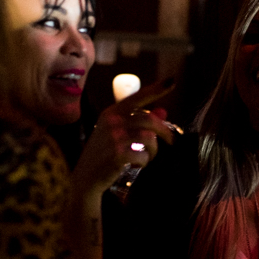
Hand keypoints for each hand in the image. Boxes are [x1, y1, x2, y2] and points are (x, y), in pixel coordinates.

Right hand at [72, 78, 175, 197]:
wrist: (85, 178)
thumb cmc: (103, 154)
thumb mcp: (118, 134)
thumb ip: (139, 122)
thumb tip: (163, 112)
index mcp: (111, 112)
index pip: (138, 97)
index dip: (156, 89)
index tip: (172, 81)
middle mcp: (112, 121)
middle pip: (149, 120)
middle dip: (164, 131)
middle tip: (170, 141)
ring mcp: (114, 137)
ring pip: (149, 138)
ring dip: (153, 150)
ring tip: (148, 156)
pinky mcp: (117, 154)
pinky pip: (143, 155)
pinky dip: (144, 161)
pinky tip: (137, 164)